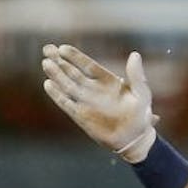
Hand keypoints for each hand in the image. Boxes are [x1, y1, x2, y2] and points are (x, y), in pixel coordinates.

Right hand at [41, 44, 156, 161]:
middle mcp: (93, 89)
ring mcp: (86, 102)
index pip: (88, 65)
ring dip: (56, 74)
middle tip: (47, 49)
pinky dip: (57, 95)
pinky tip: (48, 84)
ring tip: (45, 63)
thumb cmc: (140, 116)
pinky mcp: (80, 115)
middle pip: (73, 72)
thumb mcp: (142, 94)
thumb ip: (136, 76)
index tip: (63, 48)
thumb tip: (135, 54)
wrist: (134, 139)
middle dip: (59, 60)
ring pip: (67, 85)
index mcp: (107, 81)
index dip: (75, 56)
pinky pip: (66, 103)